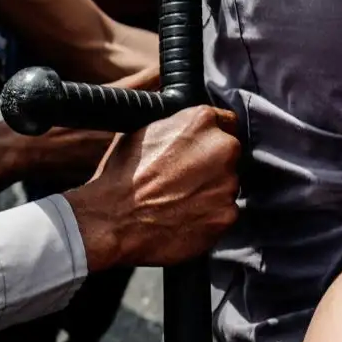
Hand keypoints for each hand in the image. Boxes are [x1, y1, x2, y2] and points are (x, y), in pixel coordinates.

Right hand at [65, 106, 239, 271]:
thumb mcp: (143, 131)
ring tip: (180, 201)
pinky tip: (184, 218)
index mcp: (202, 120)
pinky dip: (209, 216)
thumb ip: (176, 124)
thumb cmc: (122, 176)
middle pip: (228, 155)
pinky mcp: (227, 214)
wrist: (113, 220)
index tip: (203, 148)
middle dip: (212, 165)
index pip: (226, 121)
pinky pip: (224, 212)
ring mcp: (228, 183)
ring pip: (227, 185)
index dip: (212, 137)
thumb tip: (187, 126)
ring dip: (211, 191)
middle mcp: (223, 148)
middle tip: (184, 180)